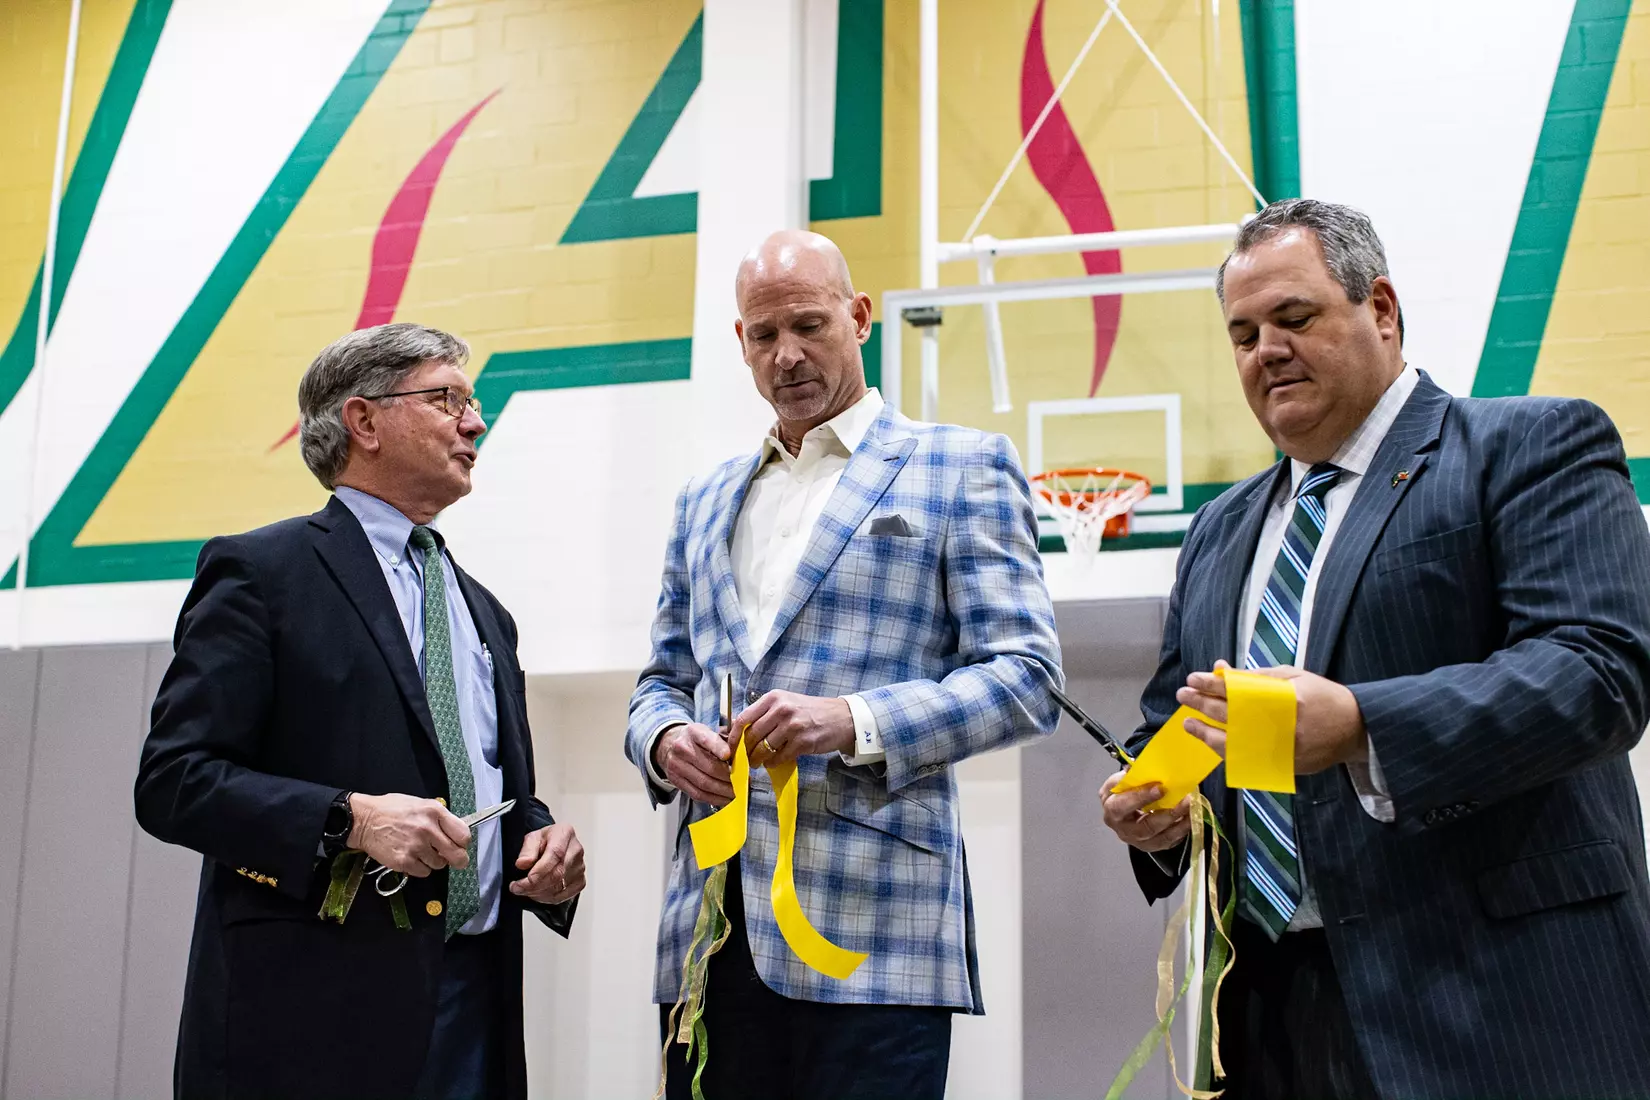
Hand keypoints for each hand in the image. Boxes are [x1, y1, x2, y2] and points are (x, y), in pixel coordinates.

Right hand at [347, 792, 469, 876]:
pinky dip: (419, 868)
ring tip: (420, 851)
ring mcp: (416, 846)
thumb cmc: (390, 810)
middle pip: (456, 855)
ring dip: (433, 861)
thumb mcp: (420, 804)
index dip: (463, 843)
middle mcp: (427, 829)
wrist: (363, 820)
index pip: (463, 834)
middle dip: (458, 859)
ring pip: (439, 865)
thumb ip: (439, 817)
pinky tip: (411, 857)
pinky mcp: (404, 861)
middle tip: (454, 860)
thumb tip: (454, 833)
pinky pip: (423, 872)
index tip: (459, 845)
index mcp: (434, 812)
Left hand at [511, 824, 585, 904]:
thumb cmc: (544, 841)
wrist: (553, 846)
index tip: (526, 879)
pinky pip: (563, 896)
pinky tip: (537, 893)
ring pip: (559, 887)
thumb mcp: (531, 838)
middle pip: (557, 873)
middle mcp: (576, 850)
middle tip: (518, 888)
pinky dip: (547, 898)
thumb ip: (527, 850)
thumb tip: (522, 863)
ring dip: (538, 893)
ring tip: (525, 890)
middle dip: (534, 885)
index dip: (540, 870)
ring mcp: (580, 867)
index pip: (555, 854)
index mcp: (564, 833)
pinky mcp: (580, 881)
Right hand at [655, 723, 734, 805]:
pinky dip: (714, 798)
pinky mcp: (676, 780)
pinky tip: (724, 798)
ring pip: (704, 783)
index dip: (718, 748)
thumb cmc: (695, 740)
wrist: (669, 745)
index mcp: (693, 732)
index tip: (729, 755)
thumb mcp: (708, 731)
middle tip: (741, 781)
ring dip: (723, 790)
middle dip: (728, 777)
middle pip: (708, 767)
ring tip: (736, 792)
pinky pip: (697, 794)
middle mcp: (682, 748)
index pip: (706, 740)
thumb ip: (725, 738)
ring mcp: (677, 766)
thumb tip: (743, 747)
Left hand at [735, 690, 854, 767]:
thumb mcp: (786, 703)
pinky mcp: (802, 742)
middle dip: (744, 751)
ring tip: (757, 762)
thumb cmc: (811, 711)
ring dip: (757, 759)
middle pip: (751, 735)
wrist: (842, 717)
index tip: (730, 747)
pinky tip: (773, 762)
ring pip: (763, 748)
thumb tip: (740, 732)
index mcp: (774, 698)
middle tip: (743, 759)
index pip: (744, 718)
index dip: (734, 736)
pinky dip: (772, 763)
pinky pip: (778, 757)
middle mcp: (782, 709)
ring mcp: (793, 726)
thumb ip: (765, 713)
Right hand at [1099, 771, 1193, 851]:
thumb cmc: (1121, 794)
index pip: (1122, 806)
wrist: (1120, 810)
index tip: (1160, 788)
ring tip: (1192, 811)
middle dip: (1168, 814)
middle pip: (1146, 827)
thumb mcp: (1119, 781)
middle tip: (1185, 801)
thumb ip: (1129, 776)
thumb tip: (1140, 766)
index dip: (1140, 797)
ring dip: (1180, 825)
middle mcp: (1124, 830)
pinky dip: (1181, 831)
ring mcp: (1139, 841)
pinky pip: (1169, 842)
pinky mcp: (1152, 846)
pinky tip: (1190, 819)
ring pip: (1161, 838)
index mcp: (1112, 811)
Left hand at [1176, 660, 1367, 773]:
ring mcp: (1278, 748)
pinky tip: (1211, 741)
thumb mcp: (1293, 677)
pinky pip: (1245, 759)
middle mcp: (1279, 724)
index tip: (1193, 678)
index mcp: (1283, 697)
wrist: (1356, 730)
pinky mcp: (1279, 765)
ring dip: (1206, 732)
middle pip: (1230, 714)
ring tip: (1188, 723)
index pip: (1237, 690)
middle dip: (1202, 703)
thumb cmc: (1323, 697)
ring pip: (1232, 742)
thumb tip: (1220, 669)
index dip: (1212, 684)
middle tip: (1183, 695)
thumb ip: (1256, 676)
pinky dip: (1225, 750)